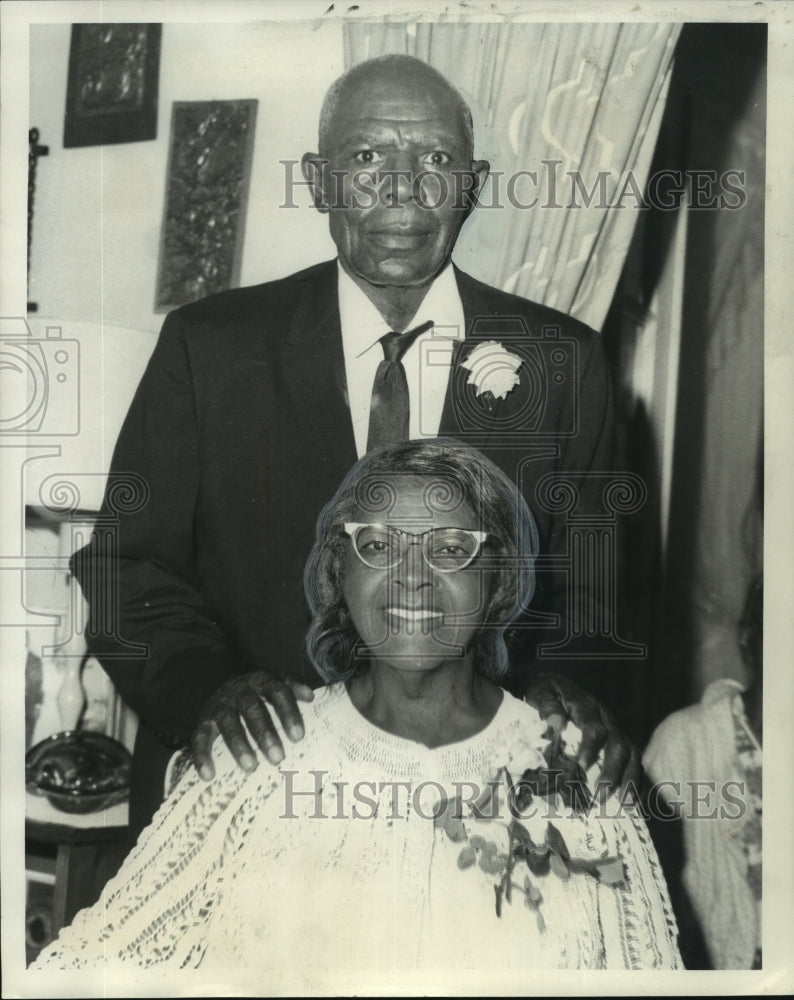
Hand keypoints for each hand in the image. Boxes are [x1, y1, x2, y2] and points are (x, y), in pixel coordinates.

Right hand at [191, 672, 314, 779]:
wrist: (221, 687)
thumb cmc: (259, 694)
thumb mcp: (275, 685)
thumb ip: (293, 689)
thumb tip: (311, 698)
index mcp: (261, 680)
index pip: (277, 692)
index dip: (287, 712)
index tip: (298, 737)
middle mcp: (239, 690)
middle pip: (252, 708)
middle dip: (265, 733)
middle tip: (279, 758)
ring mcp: (219, 704)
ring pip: (228, 722)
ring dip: (239, 745)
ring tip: (251, 767)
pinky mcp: (203, 720)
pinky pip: (199, 737)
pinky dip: (202, 756)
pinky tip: (208, 775)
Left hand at [525, 672, 641, 801]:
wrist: (557, 685)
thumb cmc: (547, 693)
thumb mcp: (541, 693)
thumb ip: (547, 706)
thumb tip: (557, 723)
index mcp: (586, 706)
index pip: (594, 728)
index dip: (590, 747)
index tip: (581, 767)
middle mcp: (606, 718)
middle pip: (618, 744)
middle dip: (612, 771)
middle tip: (600, 795)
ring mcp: (615, 729)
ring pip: (631, 753)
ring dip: (629, 779)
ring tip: (624, 804)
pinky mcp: (619, 740)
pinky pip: (634, 760)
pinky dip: (636, 780)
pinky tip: (631, 802)